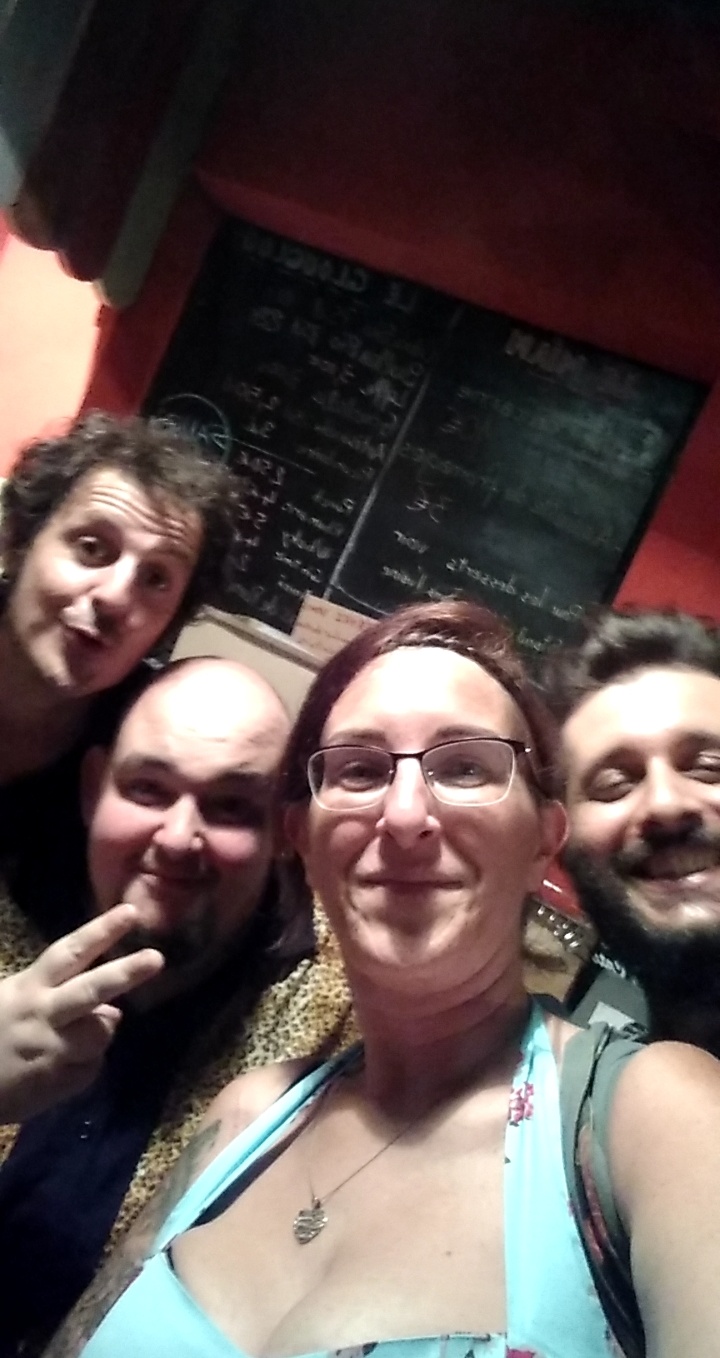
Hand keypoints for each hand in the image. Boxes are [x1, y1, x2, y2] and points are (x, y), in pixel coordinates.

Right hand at [0, 903, 163, 1122]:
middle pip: (91, 990)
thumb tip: (111, 1007)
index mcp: (29, 988)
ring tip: (74, 1038)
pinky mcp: (59, 1083)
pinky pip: (91, 1068)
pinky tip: (61, 1066)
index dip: (100, 931)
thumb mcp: (12, 999)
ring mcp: (53, 1050)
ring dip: (99, 1031)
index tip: (131, 912)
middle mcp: (43, 1015)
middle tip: (157, 958)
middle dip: (126, 973)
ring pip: (101, 1033)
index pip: (70, 953)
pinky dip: (85, 1064)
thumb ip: (57, 993)